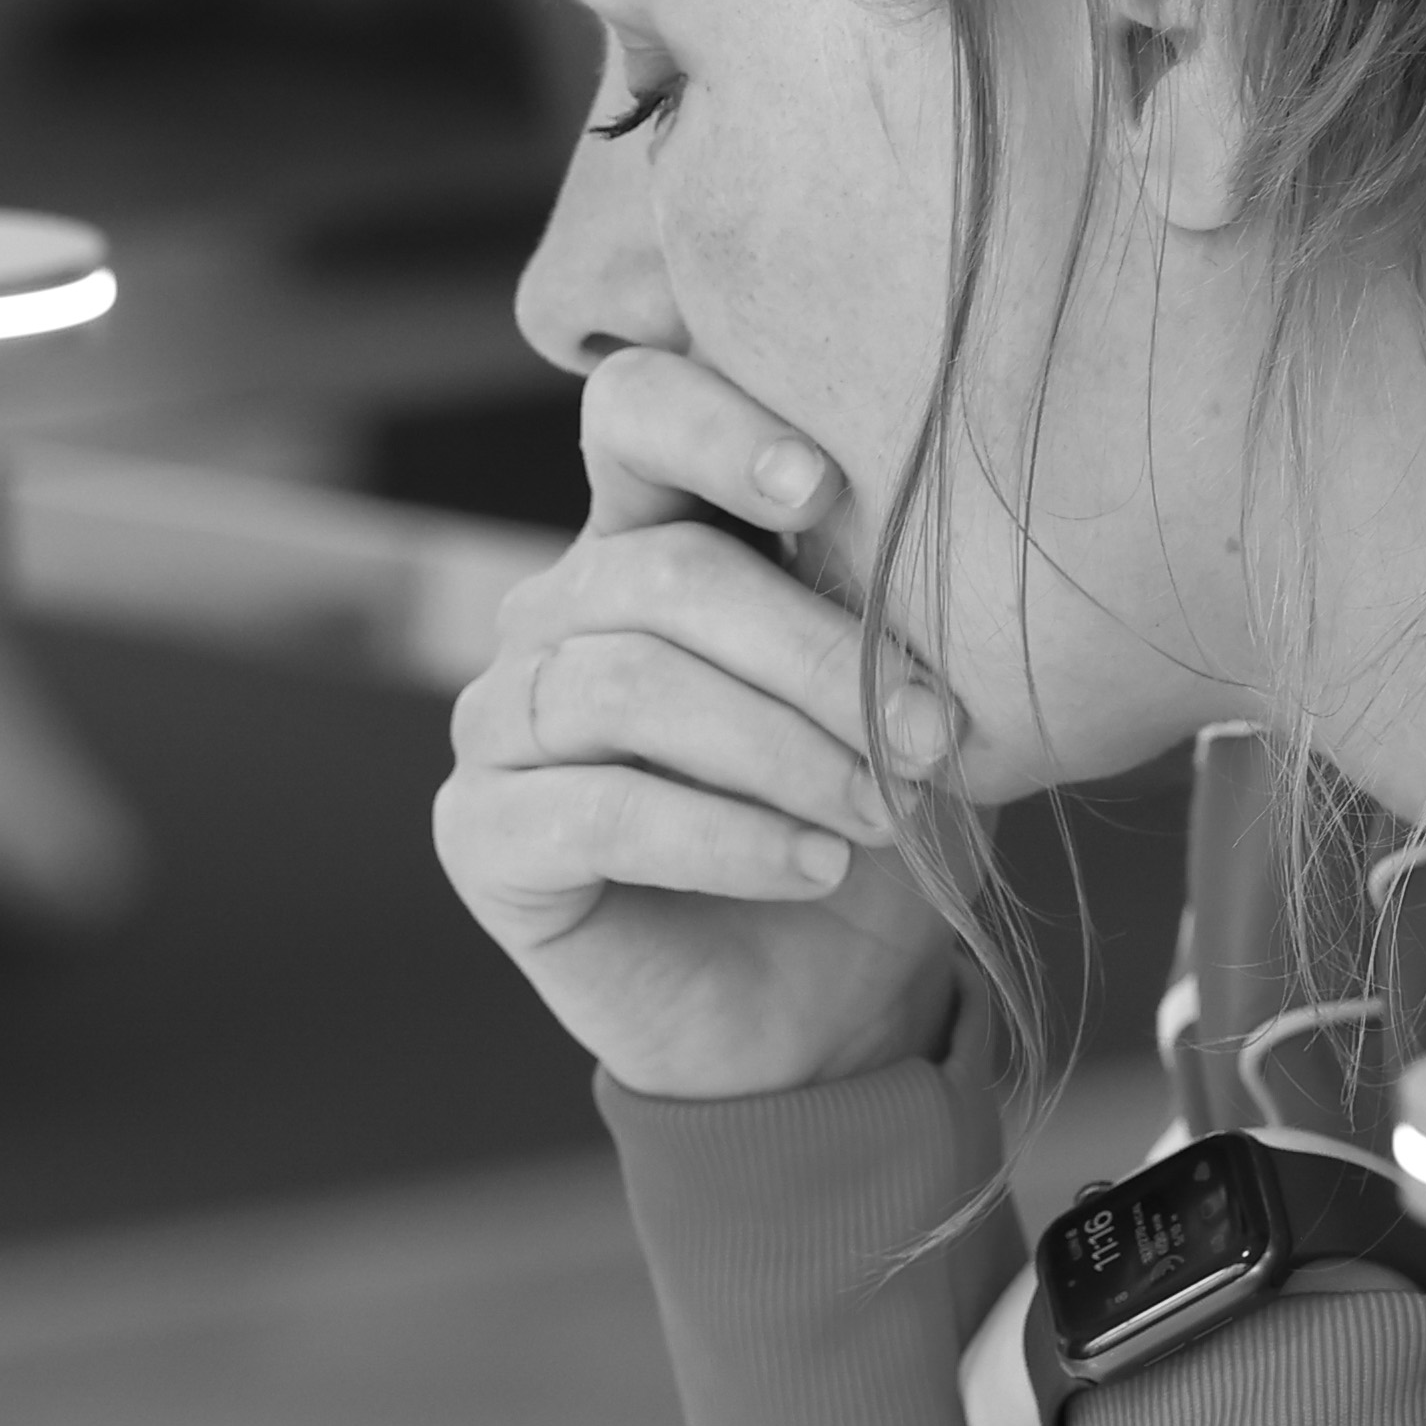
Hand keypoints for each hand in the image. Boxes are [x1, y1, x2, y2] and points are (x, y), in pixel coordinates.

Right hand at [435, 341, 965, 1099]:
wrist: (815, 1015)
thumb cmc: (855, 828)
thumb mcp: (890, 700)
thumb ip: (879, 604)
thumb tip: (946, 533)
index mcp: (646, 542)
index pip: (633, 411)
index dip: (715, 426)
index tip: (826, 488)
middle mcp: (553, 615)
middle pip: (661, 573)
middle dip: (817, 653)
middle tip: (934, 735)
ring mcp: (501, 721)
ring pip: (628, 684)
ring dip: (782, 751)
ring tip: (884, 813)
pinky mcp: (479, 834)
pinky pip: (596, 809)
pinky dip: (726, 838)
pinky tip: (813, 866)